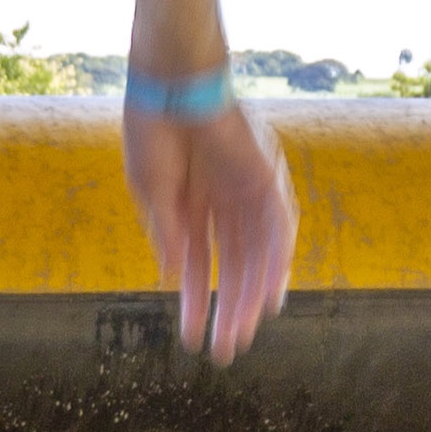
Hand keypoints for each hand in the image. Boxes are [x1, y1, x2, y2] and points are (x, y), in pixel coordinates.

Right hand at [121, 102, 292, 364]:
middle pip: (234, 267)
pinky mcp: (267, 180)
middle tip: (224, 351)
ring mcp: (249, 192)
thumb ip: (169, 234)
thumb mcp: (152, 192)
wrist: (170, 81)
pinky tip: (268, 298)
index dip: (197, 303)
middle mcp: (227, 203)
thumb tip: (177, 278)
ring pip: (258, 256)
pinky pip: (278, 229)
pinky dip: (275, 264)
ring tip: (241, 334)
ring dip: (252, 297)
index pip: (203, 266)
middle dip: (228, 309)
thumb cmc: (152, 128)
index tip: (192, 339)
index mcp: (195, 205)